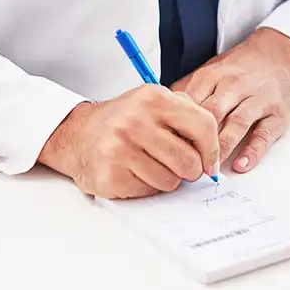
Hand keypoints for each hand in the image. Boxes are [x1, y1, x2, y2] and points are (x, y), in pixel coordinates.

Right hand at [38, 85, 219, 199]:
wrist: (76, 135)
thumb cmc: (123, 121)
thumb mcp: (154, 104)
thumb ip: (187, 117)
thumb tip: (213, 153)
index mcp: (154, 98)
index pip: (204, 126)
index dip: (213, 150)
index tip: (210, 163)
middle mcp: (136, 121)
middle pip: (189, 160)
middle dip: (190, 171)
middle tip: (178, 167)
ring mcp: (120, 148)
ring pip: (171, 181)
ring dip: (166, 180)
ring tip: (150, 165)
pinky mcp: (111, 174)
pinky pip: (148, 191)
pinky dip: (146, 187)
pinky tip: (133, 172)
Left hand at [173, 28, 289, 173]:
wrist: (276, 57)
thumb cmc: (237, 71)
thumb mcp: (210, 72)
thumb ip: (187, 93)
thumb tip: (158, 115)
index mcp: (212, 77)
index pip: (191, 105)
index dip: (178, 128)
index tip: (168, 148)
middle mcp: (235, 87)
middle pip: (212, 115)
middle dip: (198, 141)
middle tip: (186, 164)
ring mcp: (258, 100)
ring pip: (237, 124)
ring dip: (222, 148)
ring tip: (211, 169)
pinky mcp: (277, 114)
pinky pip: (264, 135)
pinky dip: (252, 152)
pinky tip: (241, 165)